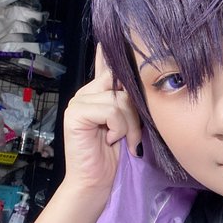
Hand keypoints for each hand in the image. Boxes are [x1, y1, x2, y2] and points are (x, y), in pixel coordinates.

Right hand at [62, 45, 141, 199]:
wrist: (96, 182)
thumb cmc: (116, 156)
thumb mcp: (129, 124)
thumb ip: (131, 103)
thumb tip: (146, 79)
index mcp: (99, 92)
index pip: (110, 65)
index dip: (117, 55)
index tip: (126, 40)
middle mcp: (88, 92)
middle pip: (123, 84)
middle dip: (136, 111)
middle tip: (133, 135)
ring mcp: (79, 101)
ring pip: (120, 100)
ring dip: (130, 125)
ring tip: (124, 141)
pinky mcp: (76, 113)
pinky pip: (111, 111)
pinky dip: (118, 128)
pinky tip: (110, 140)